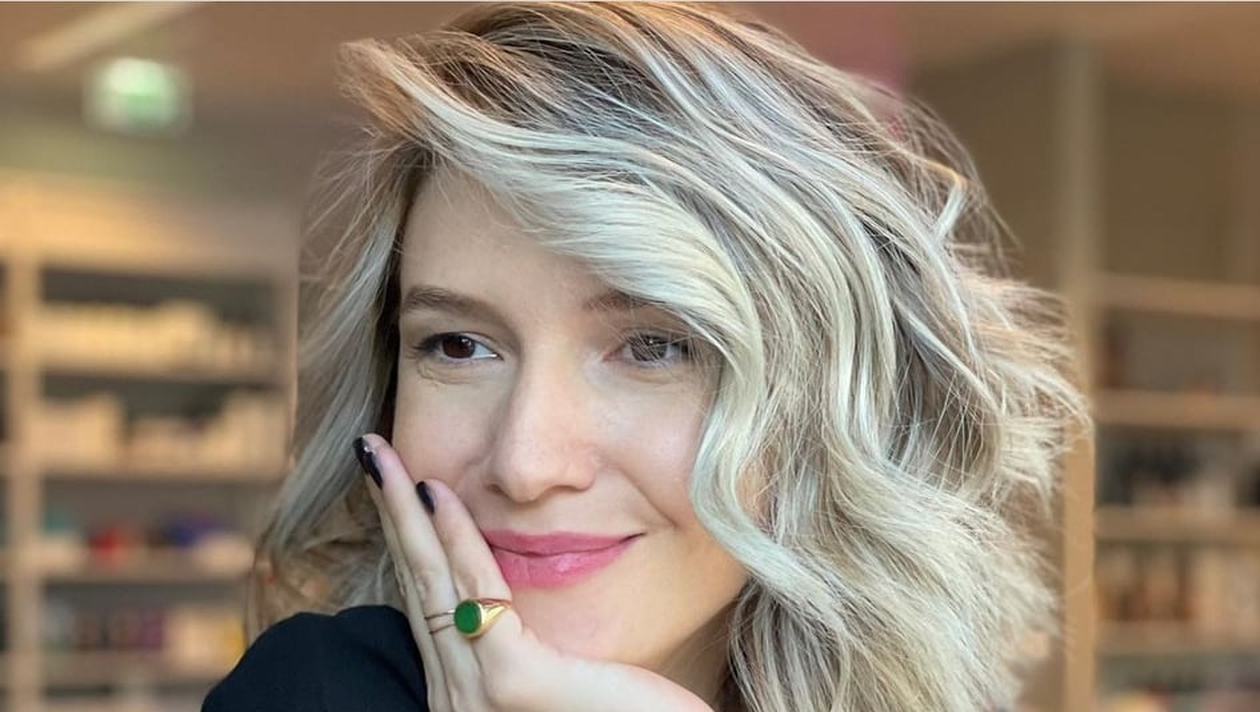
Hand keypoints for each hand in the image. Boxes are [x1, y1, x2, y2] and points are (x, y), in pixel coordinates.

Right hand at [357, 433, 716, 711]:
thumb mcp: (571, 678)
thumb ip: (542, 646)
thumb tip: (525, 598)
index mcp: (472, 692)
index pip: (430, 602)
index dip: (409, 543)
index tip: (398, 489)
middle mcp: (458, 696)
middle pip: (416, 584)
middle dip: (390, 515)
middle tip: (370, 453)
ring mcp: (477, 694)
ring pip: (430, 579)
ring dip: (402, 511)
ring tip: (381, 455)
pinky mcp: (513, 681)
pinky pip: (473, 589)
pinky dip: (452, 535)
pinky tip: (435, 492)